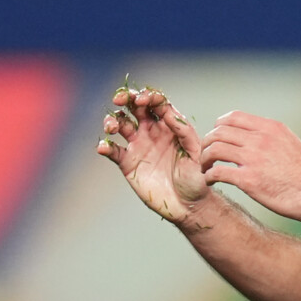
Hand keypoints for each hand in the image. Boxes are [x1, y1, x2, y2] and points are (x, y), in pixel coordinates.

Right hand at [97, 85, 209, 224]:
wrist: (188, 204)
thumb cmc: (197, 176)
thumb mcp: (195, 152)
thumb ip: (184, 131)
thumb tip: (169, 112)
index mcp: (170, 124)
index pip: (156, 103)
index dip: (148, 97)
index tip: (143, 100)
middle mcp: (152, 130)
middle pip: (134, 107)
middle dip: (126, 99)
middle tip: (119, 99)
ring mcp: (138, 145)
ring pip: (120, 124)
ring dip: (112, 120)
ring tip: (112, 127)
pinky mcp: (128, 163)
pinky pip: (113, 151)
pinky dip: (105, 147)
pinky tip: (103, 147)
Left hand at [197, 113, 300, 225]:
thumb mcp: (290, 142)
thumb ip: (271, 136)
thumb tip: (256, 134)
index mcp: (270, 128)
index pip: (233, 117)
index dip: (219, 126)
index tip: (217, 137)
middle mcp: (260, 139)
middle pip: (219, 132)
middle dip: (207, 142)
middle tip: (207, 154)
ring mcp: (253, 159)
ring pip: (214, 149)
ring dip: (205, 158)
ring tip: (205, 167)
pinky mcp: (248, 180)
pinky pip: (218, 172)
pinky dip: (209, 175)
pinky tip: (211, 181)